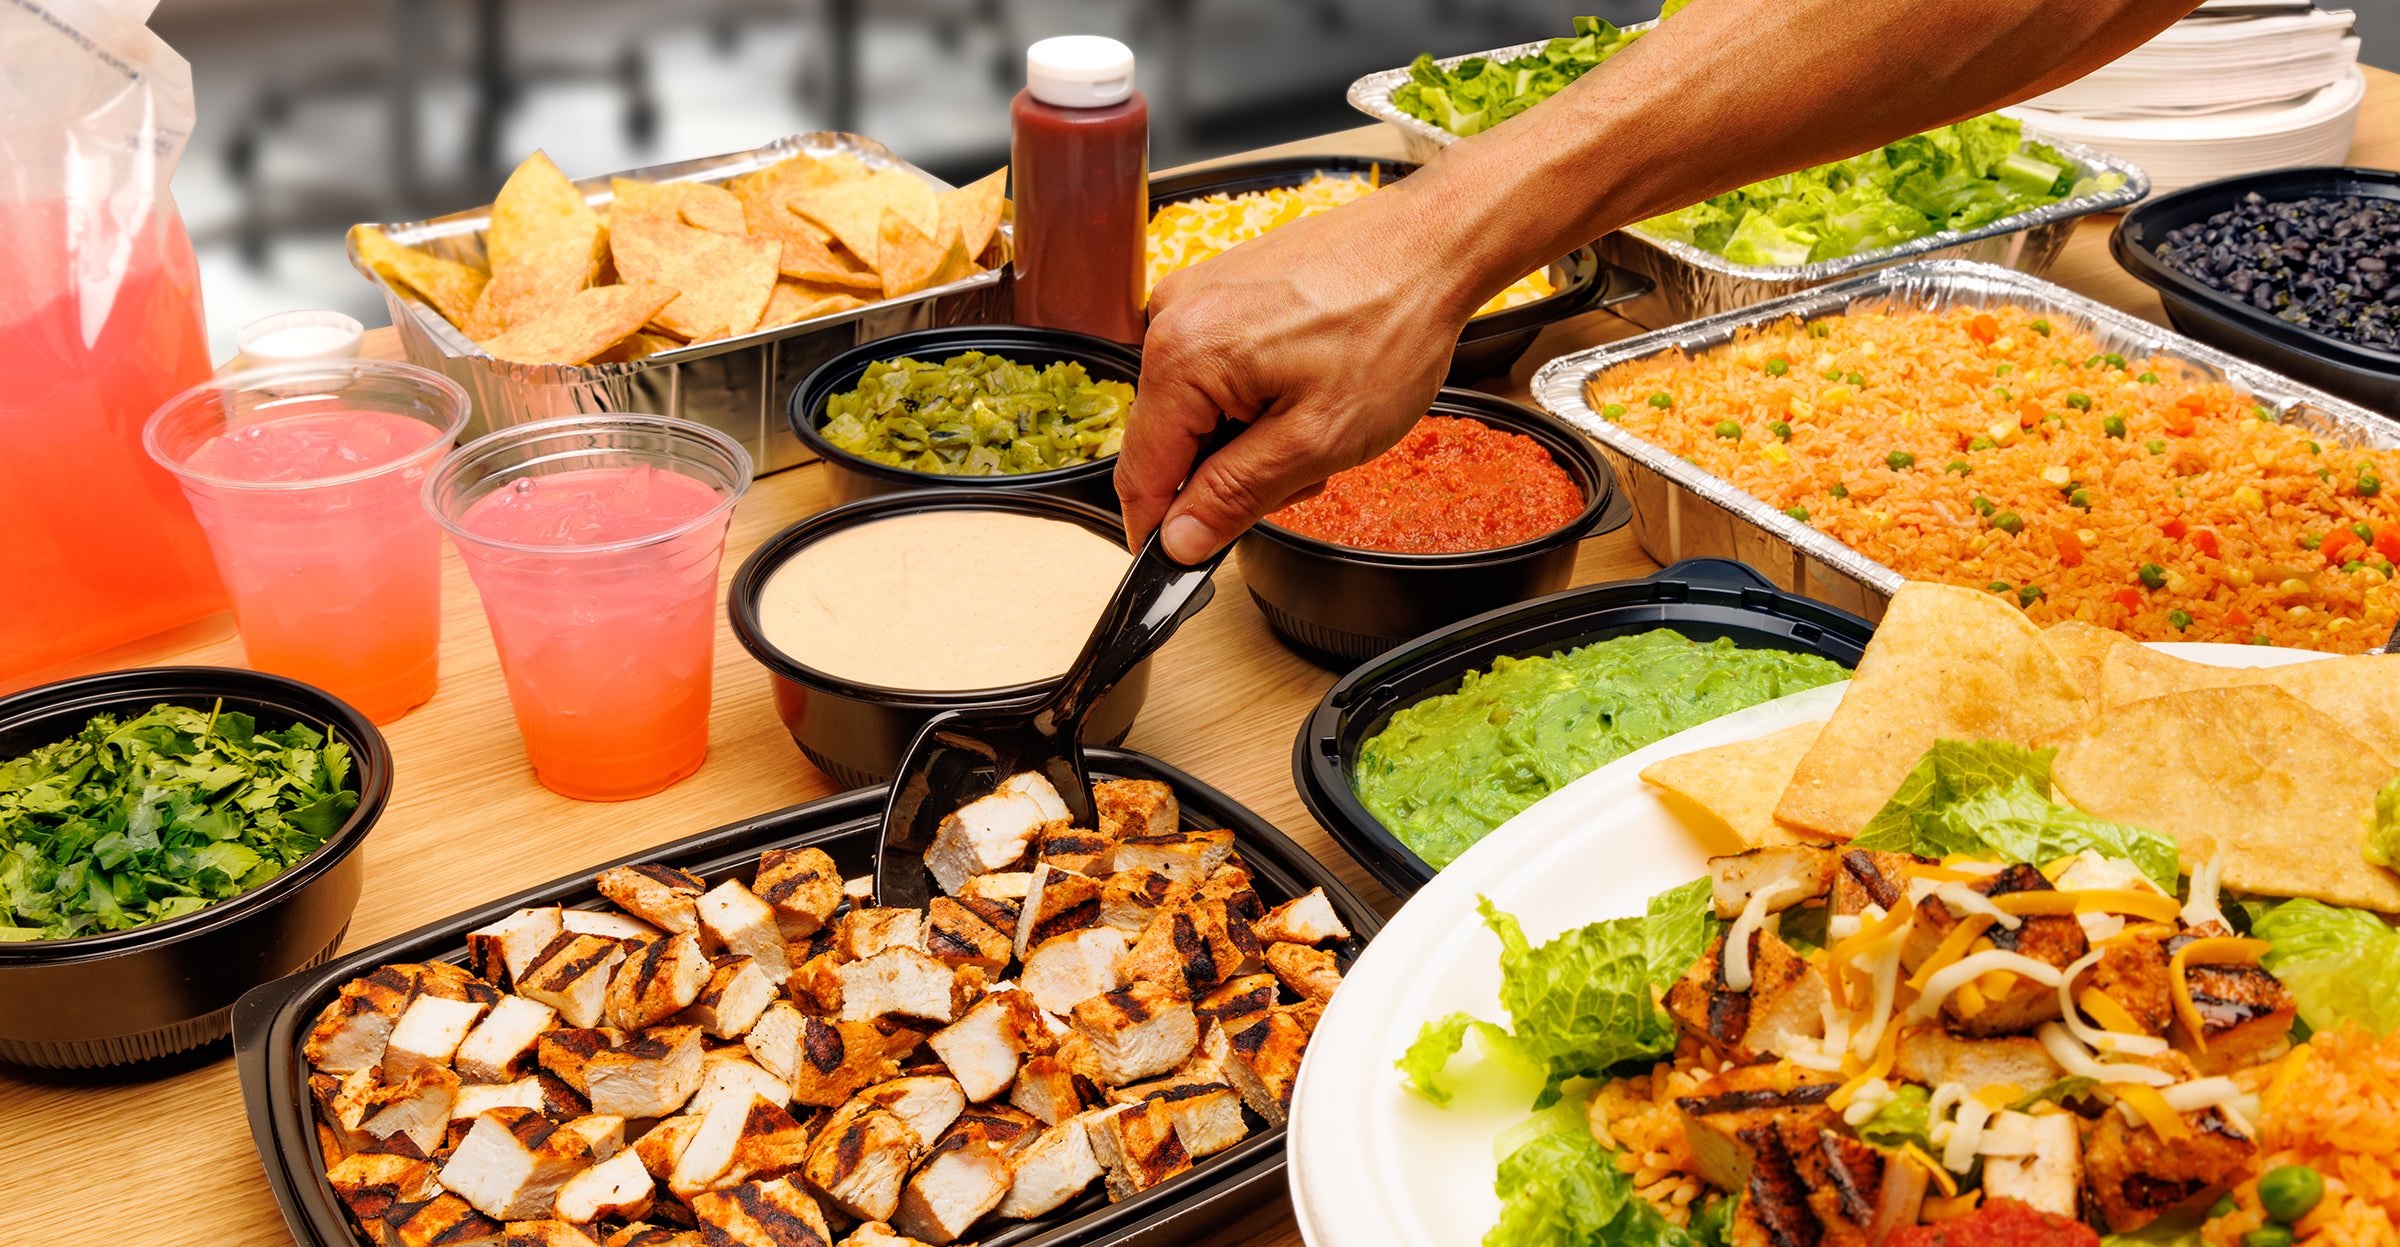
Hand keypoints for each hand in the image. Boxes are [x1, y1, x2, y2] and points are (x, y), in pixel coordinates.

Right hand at [1115, 189, 1477, 563]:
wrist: (1435, 243)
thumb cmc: (1391, 324)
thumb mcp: (1316, 439)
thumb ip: (1234, 495)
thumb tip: (1178, 539)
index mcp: (1182, 355)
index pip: (1139, 473)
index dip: (1161, 530)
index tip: (1186, 560)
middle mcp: (1174, 316)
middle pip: (1170, 439)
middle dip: (1228, 472)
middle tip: (1304, 470)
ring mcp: (1199, 295)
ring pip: (1199, 407)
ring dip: (1250, 434)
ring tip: (1319, 417)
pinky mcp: (1225, 287)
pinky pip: (1218, 367)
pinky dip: (1259, 393)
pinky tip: (1310, 382)